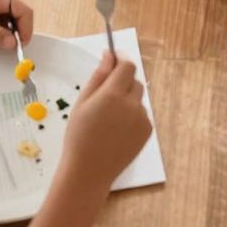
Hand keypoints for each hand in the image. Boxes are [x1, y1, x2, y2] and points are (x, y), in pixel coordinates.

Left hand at [0, 0, 34, 49]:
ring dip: (10, 31)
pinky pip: (3, 18)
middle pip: (22, 13)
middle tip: (13, 47)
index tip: (21, 46)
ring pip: (13, 17)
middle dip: (20, 30)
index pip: (26, 11)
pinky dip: (2, 29)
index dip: (27, 29)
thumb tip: (13, 44)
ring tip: (0, 42)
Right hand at [60, 53, 151, 187]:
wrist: (89, 171)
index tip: (113, 59)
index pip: (127, 65)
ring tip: (108, 118)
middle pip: (134, 80)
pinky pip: (141, 115)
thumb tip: (109, 55)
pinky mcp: (147, 132)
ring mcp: (142, 119)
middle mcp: (132, 104)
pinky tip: (116, 130)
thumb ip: (98, 76)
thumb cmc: (78, 135)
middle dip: (123, 80)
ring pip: (138, 98)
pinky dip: (132, 116)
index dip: (121, 59)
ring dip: (127, 99)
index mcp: (113, 94)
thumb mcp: (82, 102)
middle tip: (105, 93)